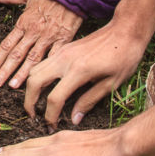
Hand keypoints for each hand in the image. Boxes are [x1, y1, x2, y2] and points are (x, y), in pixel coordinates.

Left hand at [0, 0, 81, 88]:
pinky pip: (53, 57)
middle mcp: (33, 32)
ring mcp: (48, 38)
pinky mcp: (63, 40)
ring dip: (22, 74)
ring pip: (33, 59)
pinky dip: (47, 69)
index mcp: (24, 23)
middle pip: (16, 55)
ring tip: (12, 86)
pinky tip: (42, 80)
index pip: (7, 44)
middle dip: (5, 71)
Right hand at [25, 20, 147, 126]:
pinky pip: (42, 63)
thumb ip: (89, 101)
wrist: (125, 30)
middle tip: (33, 116)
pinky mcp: (63, 48)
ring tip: (36, 102)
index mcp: (79, 71)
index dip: (50, 116)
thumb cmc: (124, 57)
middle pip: (34, 82)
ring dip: (30, 88)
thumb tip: (74, 119)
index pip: (55, 98)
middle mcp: (65, 60)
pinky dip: (37, 77)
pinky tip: (45, 86)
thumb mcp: (111, 84)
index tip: (51, 125)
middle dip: (29, 102)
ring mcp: (61, 52)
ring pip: (34, 70)